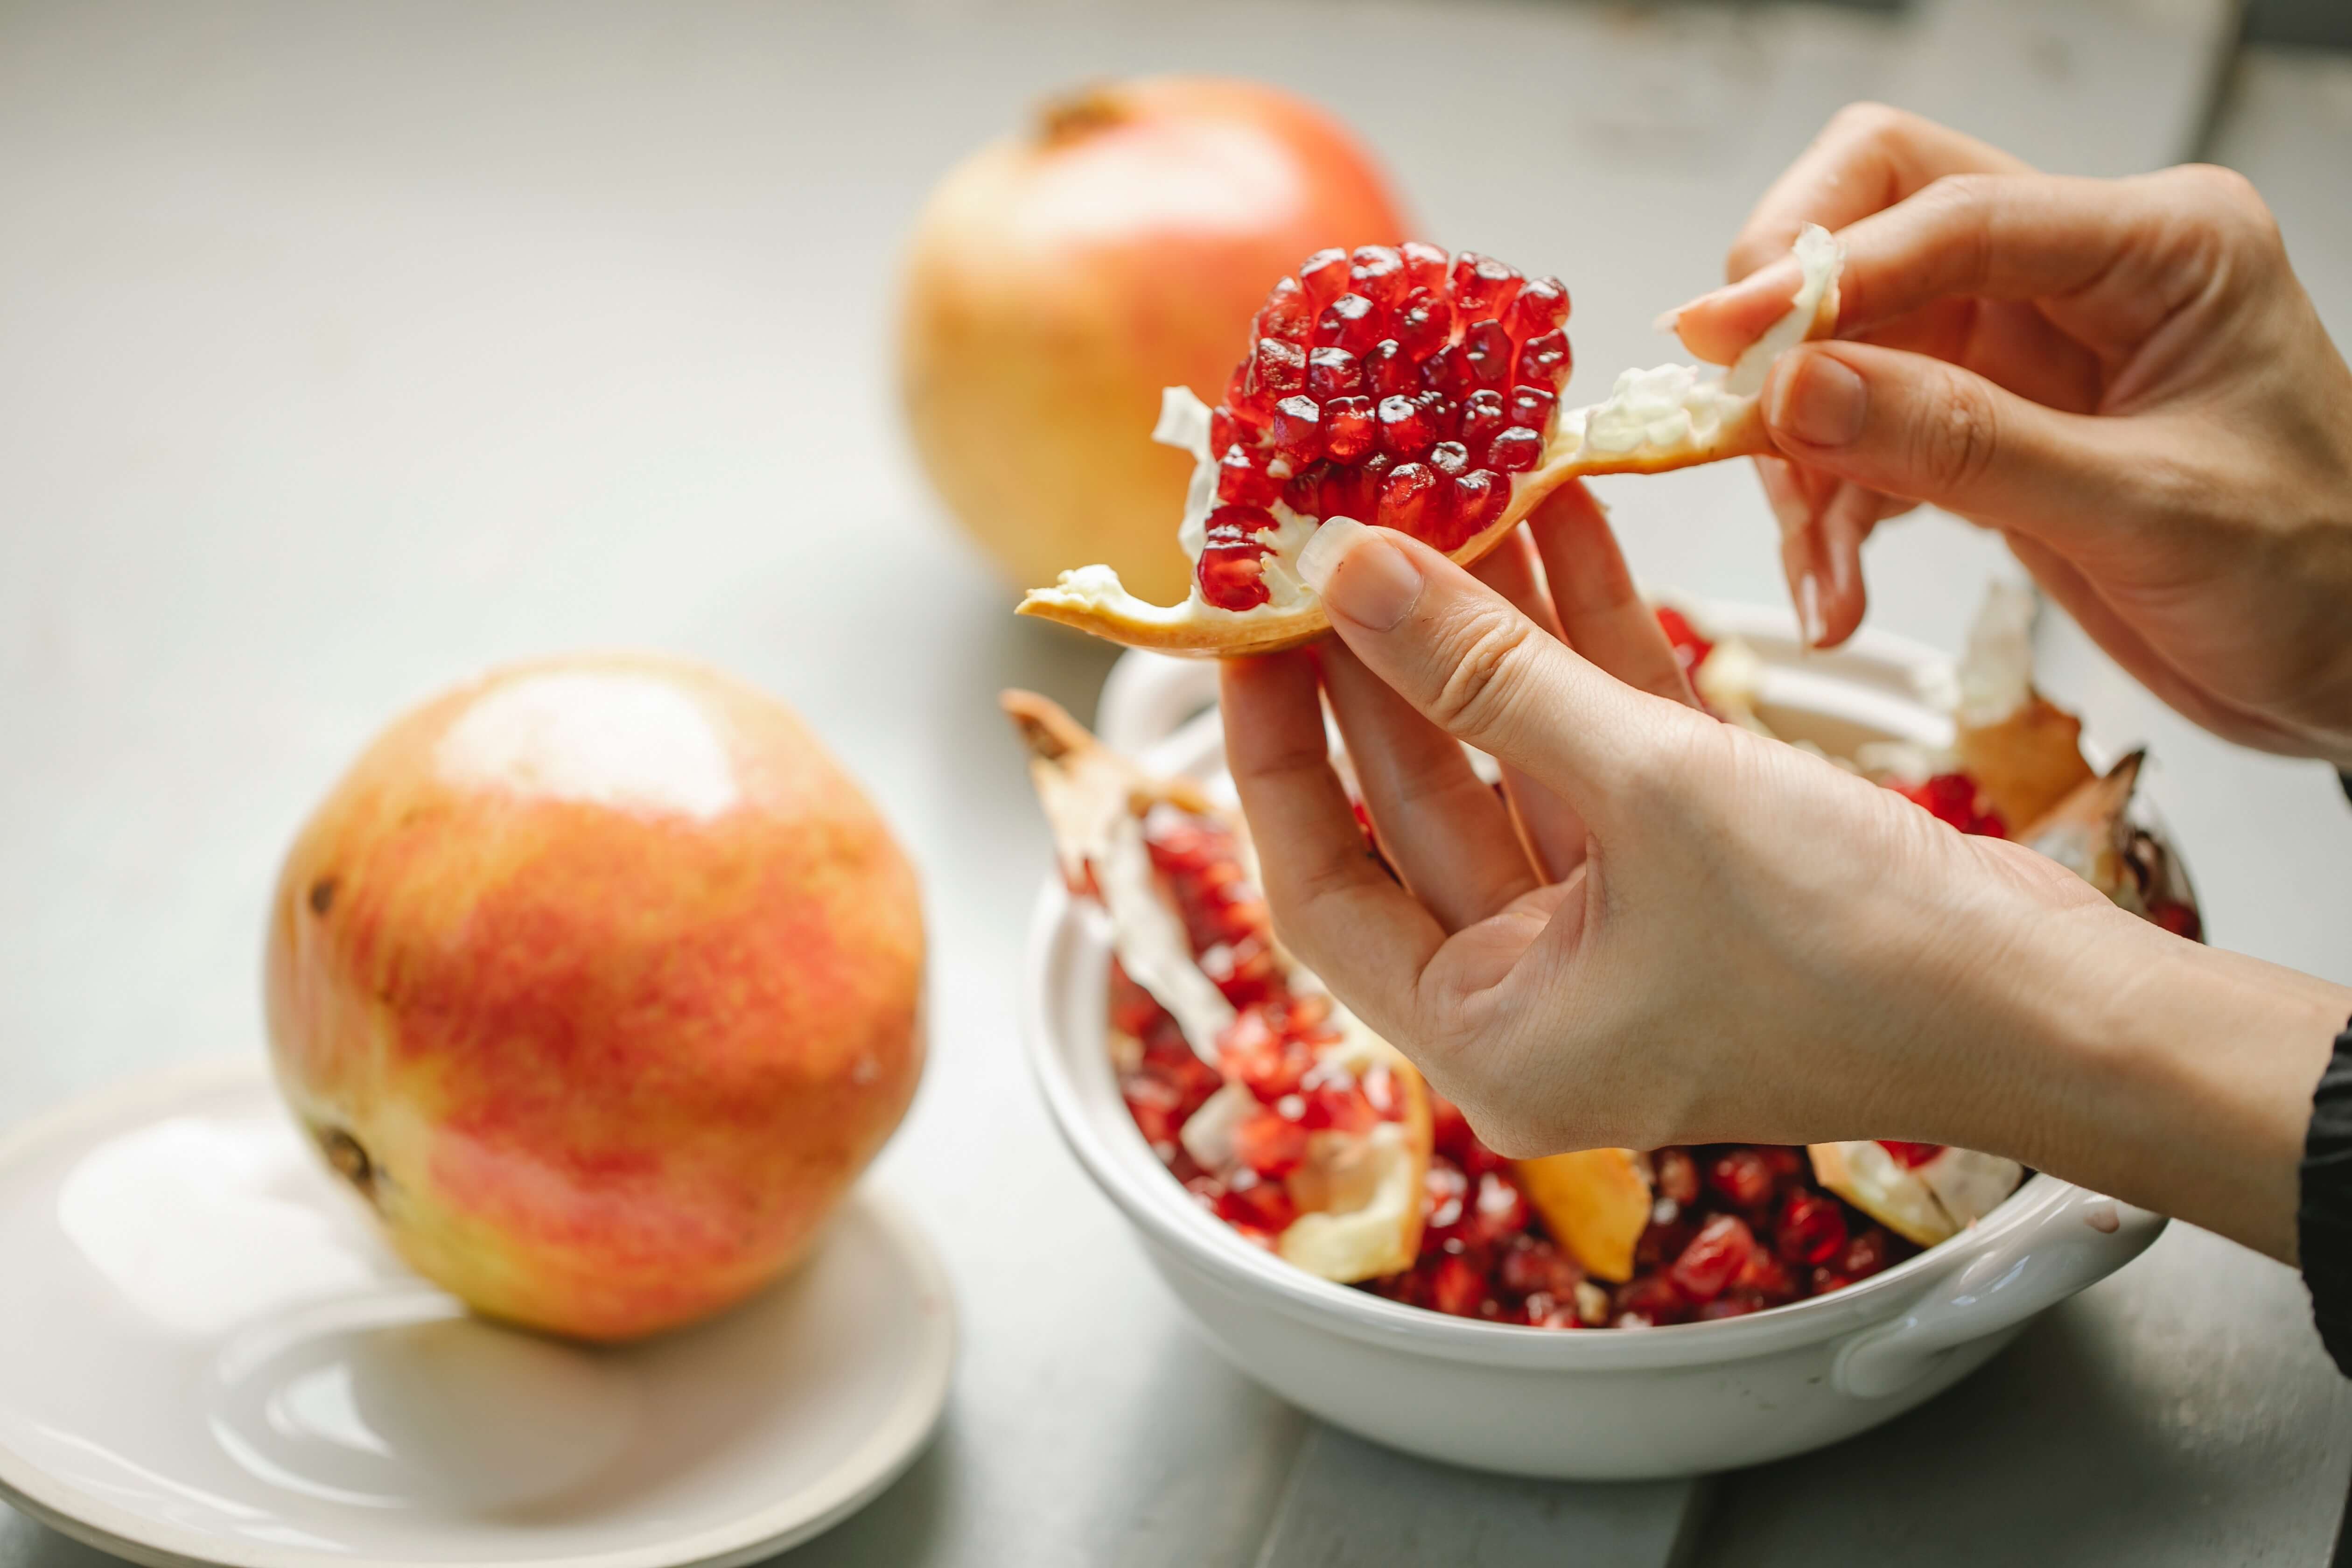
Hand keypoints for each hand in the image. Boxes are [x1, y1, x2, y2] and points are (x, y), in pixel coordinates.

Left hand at [1221, 492, 2351, 1259]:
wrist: (2060, 1008)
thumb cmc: (1858, 956)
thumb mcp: (1650, 796)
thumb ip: (1492, 678)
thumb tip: (1354, 572)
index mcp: (1487, 1035)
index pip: (1318, 879)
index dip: (1273, 744)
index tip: (1246, 624)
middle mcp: (1536, 991)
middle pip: (1414, 799)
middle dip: (1384, 656)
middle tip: (1339, 527)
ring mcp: (1617, 927)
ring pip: (1514, 751)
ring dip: (1491, 622)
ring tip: (1442, 487)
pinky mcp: (1695, 864)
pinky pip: (1607, 739)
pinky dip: (1588, 639)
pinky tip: (1559, 521)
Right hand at [1671, 104, 2351, 768]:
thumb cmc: (2315, 576)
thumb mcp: (2143, 512)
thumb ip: (1962, 445)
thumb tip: (1797, 391)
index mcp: (2156, 246)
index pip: (1946, 210)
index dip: (1817, 274)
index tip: (1719, 340)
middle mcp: (2078, 271)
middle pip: (1872, 222)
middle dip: (1787, 323)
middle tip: (1736, 422)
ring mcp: (2024, 344)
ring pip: (1845, 342)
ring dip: (1801, 456)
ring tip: (1820, 573)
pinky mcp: (1985, 419)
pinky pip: (1860, 432)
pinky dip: (1828, 512)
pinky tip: (1840, 590)